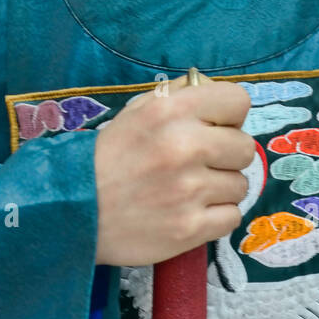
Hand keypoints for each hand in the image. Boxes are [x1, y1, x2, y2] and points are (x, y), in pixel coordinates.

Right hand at [93, 75, 253, 266]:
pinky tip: (191, 211)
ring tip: (189, 189)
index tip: (214, 128)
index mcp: (171, 111)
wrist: (74, 208)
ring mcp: (189, 190)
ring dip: (219, 188)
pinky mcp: (190, 228)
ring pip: (240, 185)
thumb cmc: (110, 156)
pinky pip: (232, 217)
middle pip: (245, 147)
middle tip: (200, 163)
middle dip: (226, 155)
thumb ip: (178, 95)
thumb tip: (214, 89)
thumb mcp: (137, 110)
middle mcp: (184, 146)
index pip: (238, 101)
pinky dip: (215, 216)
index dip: (228, 116)